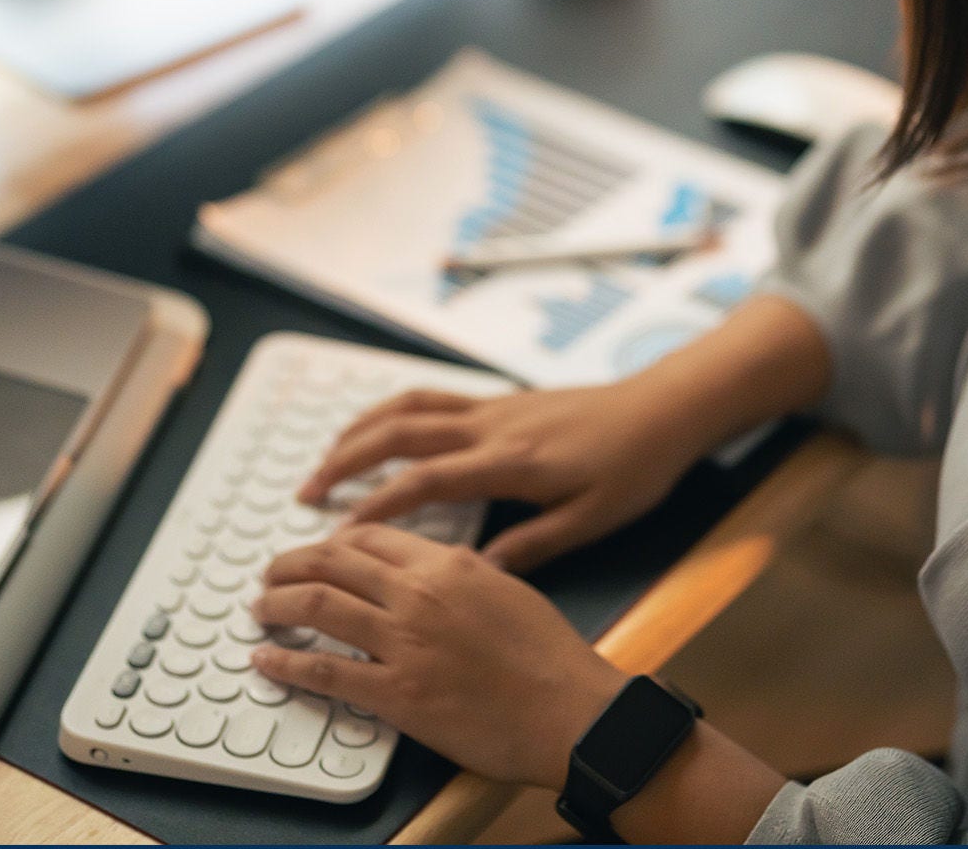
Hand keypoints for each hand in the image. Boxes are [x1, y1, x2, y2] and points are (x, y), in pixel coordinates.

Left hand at [251, 522, 625, 788]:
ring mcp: (404, 644)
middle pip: (331, 563)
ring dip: (277, 606)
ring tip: (261, 610)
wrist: (571, 711)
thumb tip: (432, 567)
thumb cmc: (549, 655)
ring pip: (317, 608)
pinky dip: (286, 665)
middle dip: (289, 565)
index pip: (368, 539)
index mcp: (447, 564)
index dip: (331, 543)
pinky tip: (267, 662)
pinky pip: (325, 673)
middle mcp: (418, 595)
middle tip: (271, 576)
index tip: (316, 553)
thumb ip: (461, 573)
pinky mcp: (397, 695)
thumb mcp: (507, 588)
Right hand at [296, 378, 701, 571]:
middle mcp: (492, 427)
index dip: (376, 506)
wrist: (663, 409)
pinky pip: (430, 398)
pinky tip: (373, 431)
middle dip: (344, 461)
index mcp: (511, 463)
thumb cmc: (634, 468)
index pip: (426, 481)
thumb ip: (534, 544)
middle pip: (399, 433)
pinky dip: (390, 411)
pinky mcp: (498, 400)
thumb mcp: (592, 520)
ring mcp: (492, 408)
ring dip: (358, 431)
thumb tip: (479, 570)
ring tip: (322, 461)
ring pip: (407, 407)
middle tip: (305, 495)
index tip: (337, 534)